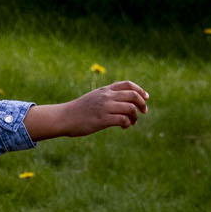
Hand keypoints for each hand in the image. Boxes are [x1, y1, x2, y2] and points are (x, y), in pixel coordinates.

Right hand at [26, 82, 149, 140]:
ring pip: (130, 108)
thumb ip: (108, 97)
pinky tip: (124, 127)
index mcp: (105, 90)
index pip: (128, 85)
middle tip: (144, 112)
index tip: (145, 97)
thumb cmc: (79, 110)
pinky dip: (128, 123)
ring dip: (135, 116)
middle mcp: (106, 96)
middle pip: (133, 96)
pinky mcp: (103, 119)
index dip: (140, 90)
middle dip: (142, 104)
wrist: (64, 117)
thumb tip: (124, 103)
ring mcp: (105, 107)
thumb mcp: (94, 98)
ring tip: (132, 122)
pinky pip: (123, 119)